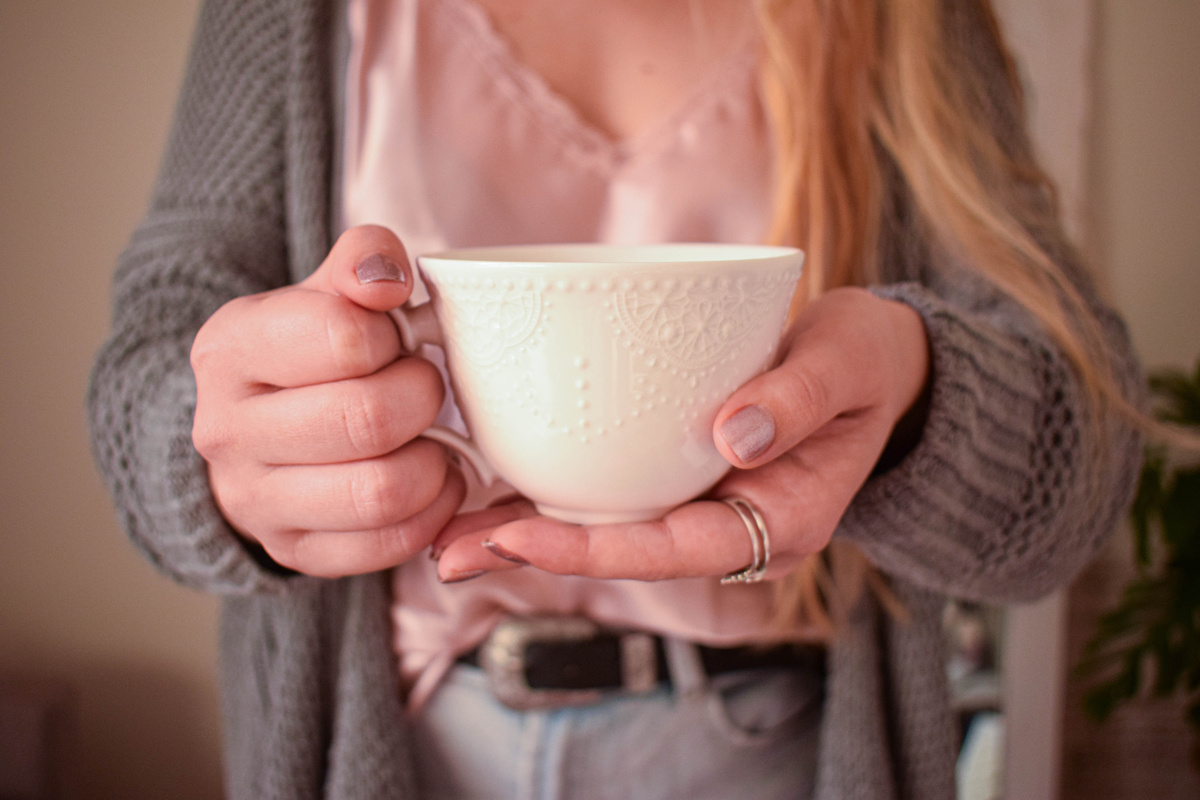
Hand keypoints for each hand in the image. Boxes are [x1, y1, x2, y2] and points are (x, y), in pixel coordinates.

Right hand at [191, 225, 464, 576]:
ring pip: (381, 491)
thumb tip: (387, 276)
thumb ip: (363, 261)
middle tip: (423, 387)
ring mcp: (254, 501)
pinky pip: (389, 544)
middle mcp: (226, 431)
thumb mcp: (325, 293)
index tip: (393, 340)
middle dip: (421, 397)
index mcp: (230, 349)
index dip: (392, 337)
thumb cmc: (308, 355)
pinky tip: (430, 480)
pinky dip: (432, 510)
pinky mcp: (294, 551)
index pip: (344, 337)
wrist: (255, 433)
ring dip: (432, 461)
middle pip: (368, 419)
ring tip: (429, 437)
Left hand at [431, 287, 928, 582]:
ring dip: (529, 533)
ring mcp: (707, 508)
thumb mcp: (848, 364)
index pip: (676, 548)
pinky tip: (491, 488)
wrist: (876, 367)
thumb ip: (799, 399)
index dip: (595, 549)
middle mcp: (734, 528)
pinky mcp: (683, 478)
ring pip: (611, 532)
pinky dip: (555, 496)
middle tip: (446, 554)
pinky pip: (616, 496)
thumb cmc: (866, 363)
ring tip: (444, 535)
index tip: (518, 535)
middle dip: (536, 555)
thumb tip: (734, 437)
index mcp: (780, 521)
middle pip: (627, 553)